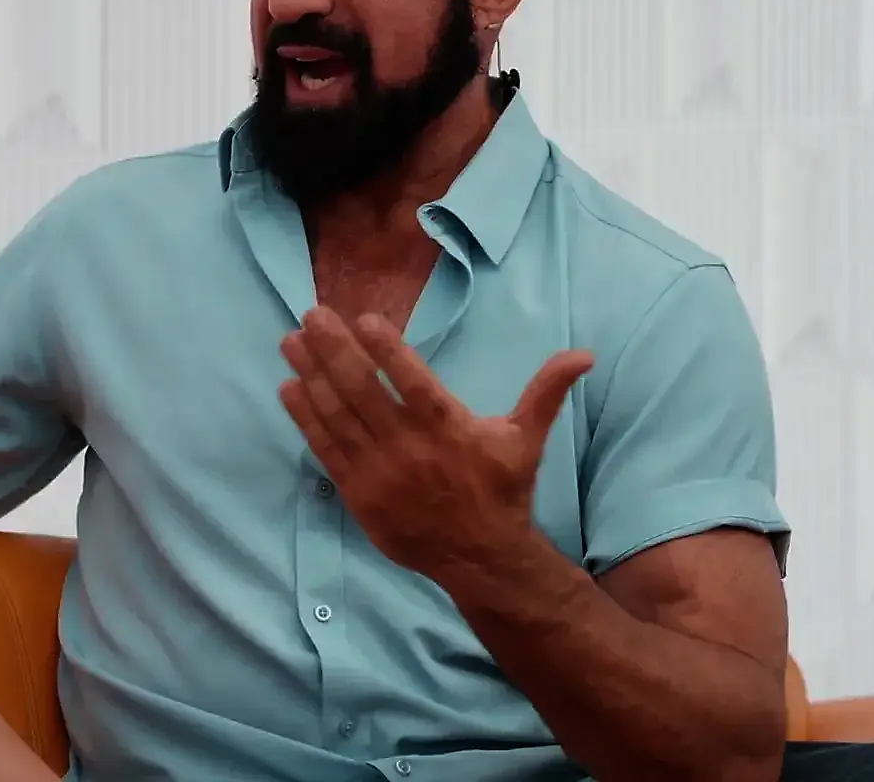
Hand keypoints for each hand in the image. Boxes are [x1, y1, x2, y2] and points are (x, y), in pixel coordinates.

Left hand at [278, 307, 593, 576]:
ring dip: (311, 376)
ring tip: (290, 341)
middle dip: (333, 350)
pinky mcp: (359, 493)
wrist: (480, 557)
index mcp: (449, 428)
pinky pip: (326, 450)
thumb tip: (584, 354)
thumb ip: (545, 392)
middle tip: (311, 314)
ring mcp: (380, 472)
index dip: (388, 352)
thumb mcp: (525, 439)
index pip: (413, 383)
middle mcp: (410, 448)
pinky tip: (289, 388)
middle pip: (364, 392)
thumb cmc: (501, 489)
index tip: (363, 319)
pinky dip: (306, 420)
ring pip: (338, 416)